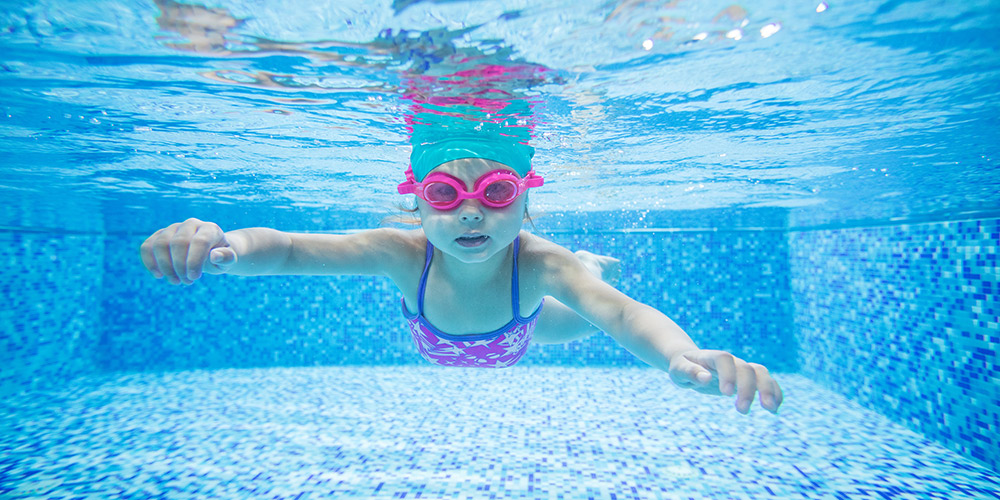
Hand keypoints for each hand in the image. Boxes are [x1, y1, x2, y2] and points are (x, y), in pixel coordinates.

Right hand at [140, 218, 236, 284]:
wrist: (210, 252)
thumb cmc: (220, 257)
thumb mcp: (229, 260)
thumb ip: (227, 258)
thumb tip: (215, 256)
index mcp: (210, 229)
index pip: (199, 241)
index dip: (194, 261)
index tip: (194, 278)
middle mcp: (191, 224)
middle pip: (178, 243)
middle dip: (180, 266)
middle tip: (187, 282)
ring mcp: (173, 228)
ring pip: (160, 244)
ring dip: (165, 267)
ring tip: (175, 281)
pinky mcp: (159, 236)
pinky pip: (147, 246)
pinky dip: (149, 262)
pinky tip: (159, 275)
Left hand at [668, 349, 782, 413]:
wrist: (690, 361)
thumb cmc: (682, 366)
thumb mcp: (678, 370)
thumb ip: (689, 372)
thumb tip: (705, 378)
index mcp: (711, 357)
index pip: (724, 359)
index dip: (728, 374)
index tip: (727, 394)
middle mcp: (730, 361)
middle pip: (746, 368)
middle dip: (747, 389)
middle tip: (742, 411)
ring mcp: (741, 368)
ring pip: (761, 373)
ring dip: (768, 389)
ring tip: (771, 410)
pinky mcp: (747, 378)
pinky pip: (766, 381)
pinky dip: (774, 392)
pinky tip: (775, 409)